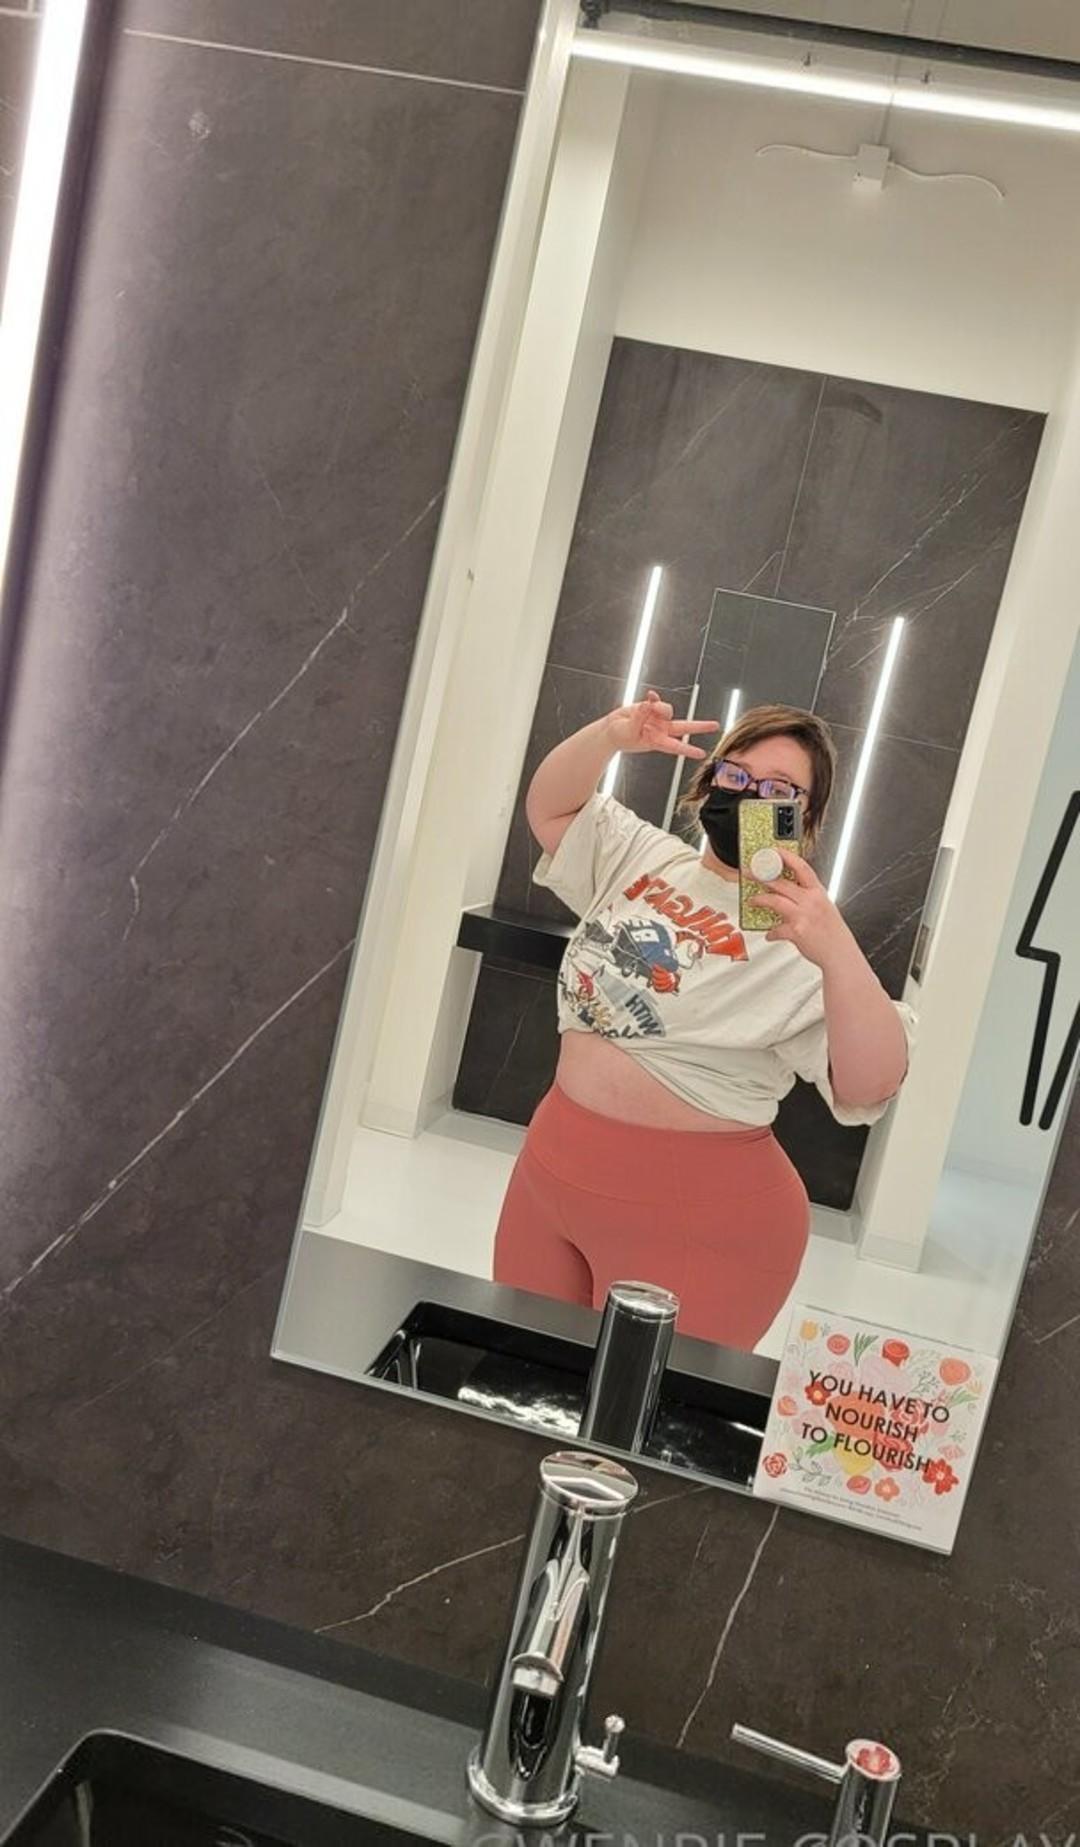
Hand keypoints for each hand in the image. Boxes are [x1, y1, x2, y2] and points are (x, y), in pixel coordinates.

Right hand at [606, 690, 718, 758]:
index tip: (701, 754)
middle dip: (700, 727)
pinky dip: (653, 698)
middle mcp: (661, 730)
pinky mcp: (652, 707)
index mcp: (656, 741)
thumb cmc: (619, 736)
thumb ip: (639, 718)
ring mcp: (658, 718)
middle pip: (685, 727)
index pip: (676, 746)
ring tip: (643, 709)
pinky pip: (657, 699)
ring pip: (668, 709)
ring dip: (659, 707)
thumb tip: (649, 705)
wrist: (611, 730)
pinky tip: (650, 696)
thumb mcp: (628, 731)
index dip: (688, 750)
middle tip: (715, 726)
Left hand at [761, 851, 852, 968]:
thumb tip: (790, 893)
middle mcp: (811, 901)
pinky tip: (769, 934)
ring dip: (760, 899)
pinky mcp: (796, 932)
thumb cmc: (833, 932)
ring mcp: (803, 915)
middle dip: (761, 876)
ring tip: (752, 900)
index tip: (773, 851)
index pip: (802, 867)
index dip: (786, 857)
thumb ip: (809, 897)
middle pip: (781, 883)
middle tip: (749, 873)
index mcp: (818, 892)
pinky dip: (771, 932)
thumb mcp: (825, 907)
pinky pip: (776, 929)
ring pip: (775, 900)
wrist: (840, 953)